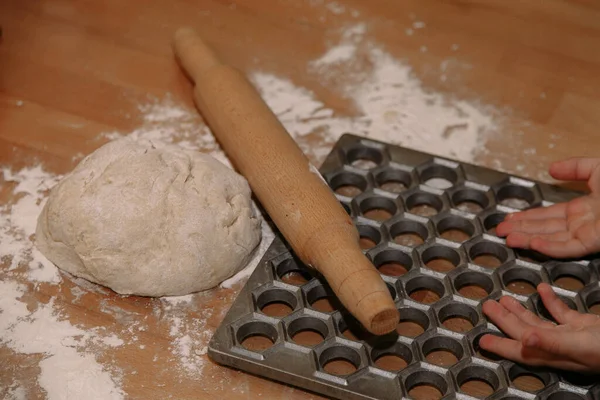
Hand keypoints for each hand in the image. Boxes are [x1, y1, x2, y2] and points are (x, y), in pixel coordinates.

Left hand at [479, 283, 599, 371]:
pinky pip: (563, 313)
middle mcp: (560, 346)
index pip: (521, 350)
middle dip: (505, 320)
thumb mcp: (579, 344)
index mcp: (554, 352)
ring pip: (540, 322)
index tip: (481, 341)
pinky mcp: (585, 325)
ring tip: (504, 298)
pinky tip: (542, 289)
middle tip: (487, 306)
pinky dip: (551, 300)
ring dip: (522, 310)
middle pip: (525, 332)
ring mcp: (572, 335)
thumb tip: (524, 341)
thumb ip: (551, 342)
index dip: (500, 345)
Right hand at [496, 157, 599, 258]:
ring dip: (528, 239)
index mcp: (582, 208)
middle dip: (521, 229)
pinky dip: (550, 247)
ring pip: (552, 240)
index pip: (548, 214)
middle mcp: (581, 223)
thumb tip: (552, 168)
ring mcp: (586, 234)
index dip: (527, 216)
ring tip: (508, 239)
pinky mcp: (592, 242)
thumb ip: (575, 167)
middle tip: (500, 231)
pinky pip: (568, 248)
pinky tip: (533, 243)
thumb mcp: (597, 169)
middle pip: (544, 228)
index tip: (510, 217)